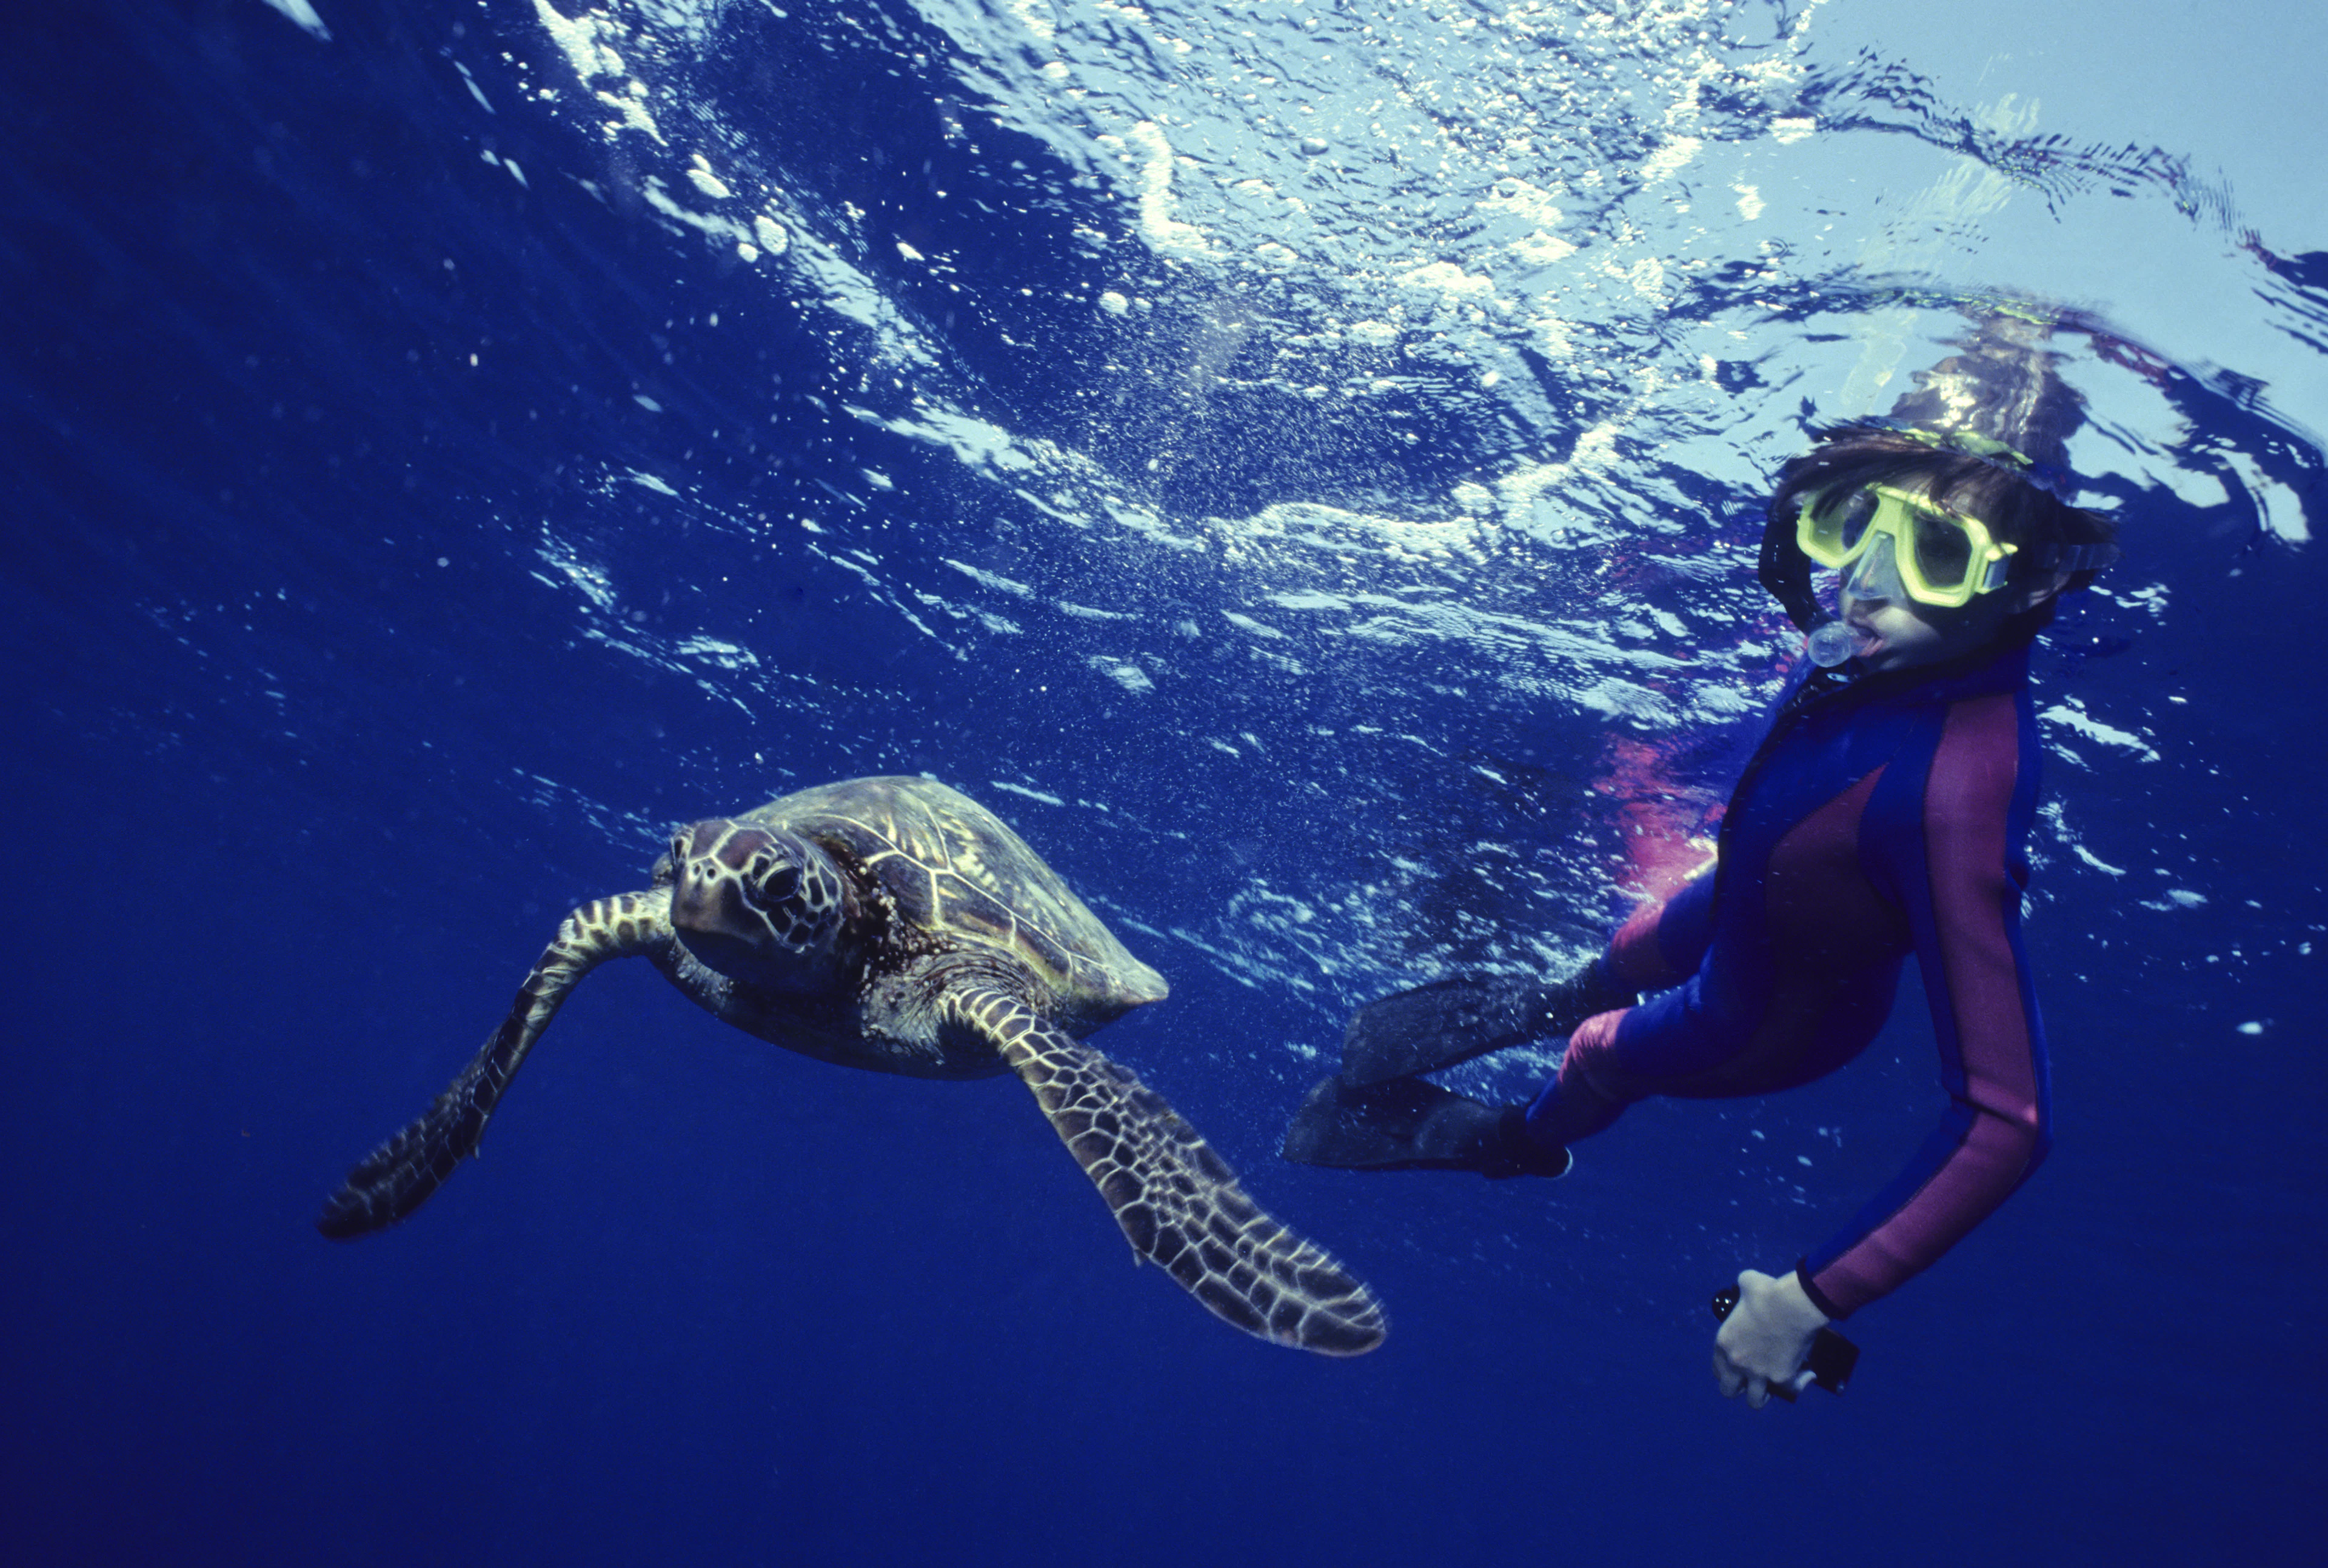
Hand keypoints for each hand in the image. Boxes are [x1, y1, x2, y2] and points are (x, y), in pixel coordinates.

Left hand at [1712, 1267, 1829, 1407]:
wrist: (1793, 1305)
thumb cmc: (1767, 1292)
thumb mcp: (1745, 1284)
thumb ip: (1742, 1292)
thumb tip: (1748, 1287)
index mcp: (1724, 1343)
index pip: (1717, 1368)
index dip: (1727, 1369)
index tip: (1738, 1366)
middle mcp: (1737, 1362)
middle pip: (1728, 1391)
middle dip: (1739, 1387)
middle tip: (1751, 1379)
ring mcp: (1759, 1373)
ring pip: (1754, 1401)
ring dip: (1762, 1395)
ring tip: (1771, 1387)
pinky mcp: (1782, 1378)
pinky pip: (1790, 1392)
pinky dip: (1798, 1386)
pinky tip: (1806, 1375)